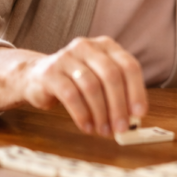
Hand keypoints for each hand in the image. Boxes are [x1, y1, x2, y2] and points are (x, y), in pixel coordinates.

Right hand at [17, 36, 147, 135]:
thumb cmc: (76, 81)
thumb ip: (118, 93)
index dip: (136, 91)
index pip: (129, 66)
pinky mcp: (50, 72)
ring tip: (103, 130)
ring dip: (101, 113)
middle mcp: (87, 46)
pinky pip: (71, 95)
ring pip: (92, 87)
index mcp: (106, 46)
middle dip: (119, 106)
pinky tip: (87, 127)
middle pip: (111, 76)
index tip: (140, 114)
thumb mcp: (100, 80)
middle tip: (121, 128)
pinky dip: (82, 114)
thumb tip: (135, 118)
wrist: (36, 76)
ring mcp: (67, 57)